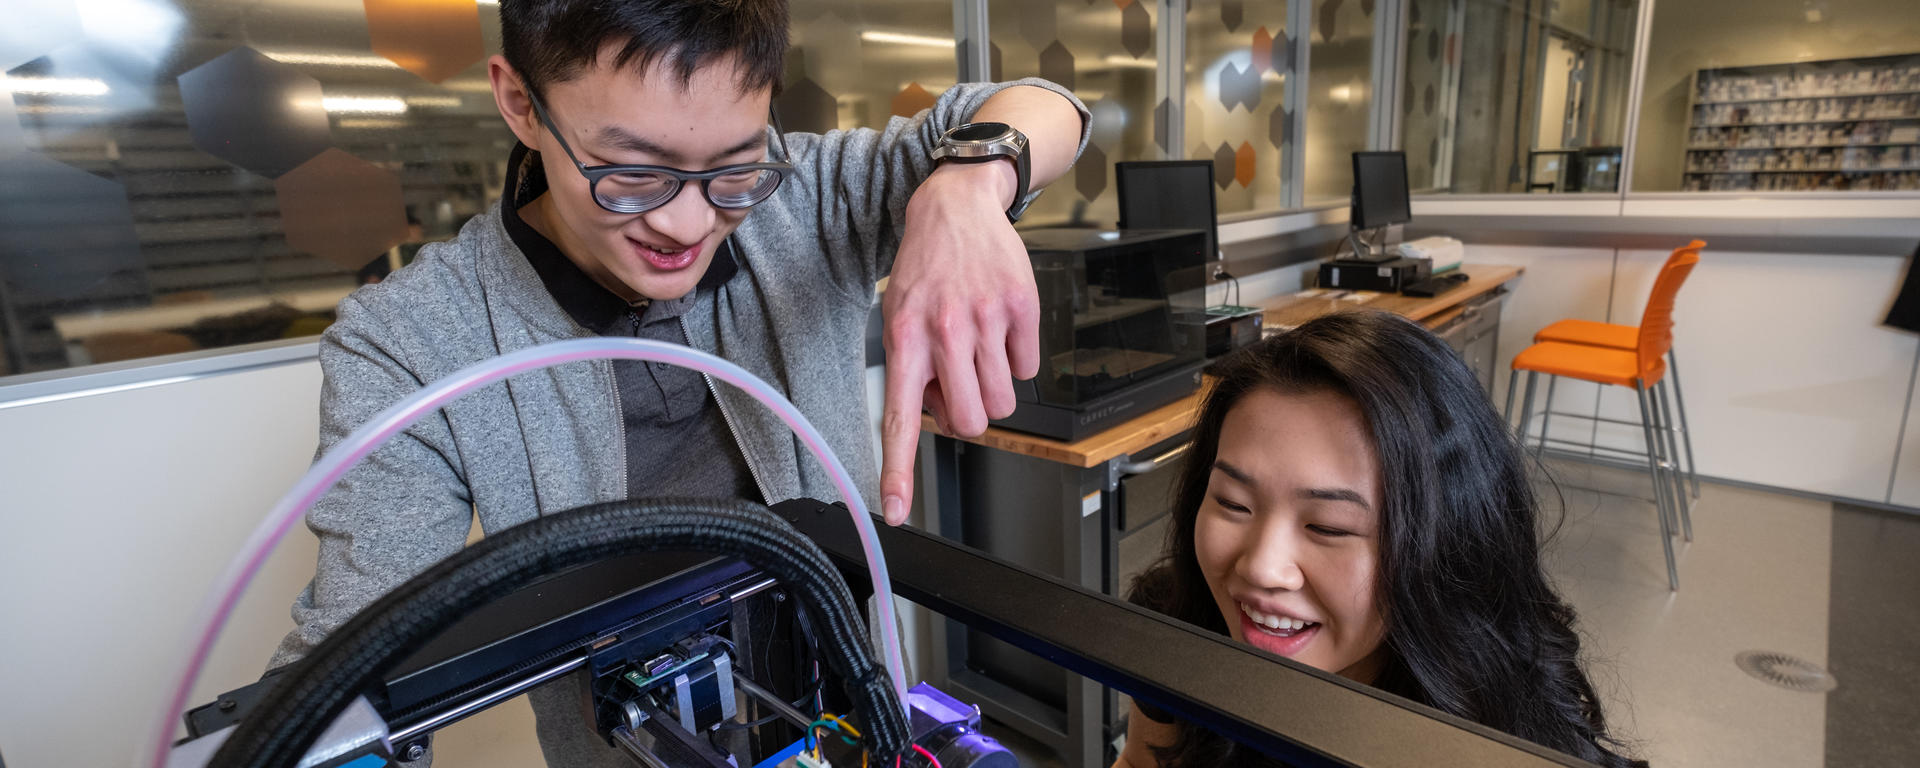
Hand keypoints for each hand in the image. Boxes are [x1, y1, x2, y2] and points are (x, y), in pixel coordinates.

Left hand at [878, 159, 1039, 524]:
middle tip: (959, 384)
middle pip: (970, 422)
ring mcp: (986, 319)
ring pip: (1004, 402)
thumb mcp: (899, 318)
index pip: (898, 417)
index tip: (896, 510)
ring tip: (978, 351)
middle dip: (969, 416)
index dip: (899, 470)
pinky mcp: (1022, 308)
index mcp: (905, 339)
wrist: (956, 206)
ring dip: (993, 389)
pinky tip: (1000, 329)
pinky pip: (1029, 370)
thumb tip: (940, 416)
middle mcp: (944, 331)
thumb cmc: (925, 270)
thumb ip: (913, 371)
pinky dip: (1017, 360)